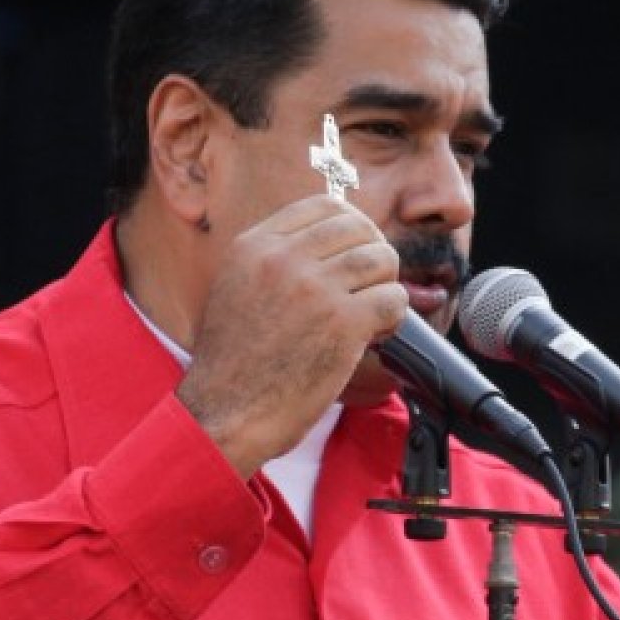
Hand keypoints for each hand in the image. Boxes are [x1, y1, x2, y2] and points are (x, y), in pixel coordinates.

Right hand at [177, 194, 406, 474]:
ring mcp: (315, 288)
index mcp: (255, 245)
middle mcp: (284, 258)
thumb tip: (332, 241)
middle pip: (360, 228)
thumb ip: (276, 260)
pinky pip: (393, 299)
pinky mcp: (342, 322)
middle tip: (370, 286)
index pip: (325, 206)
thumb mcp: (236, 287)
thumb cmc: (234, 363)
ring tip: (372, 313)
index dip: (352, 228)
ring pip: (382, 260)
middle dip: (374, 255)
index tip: (354, 254)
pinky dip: (394, 316)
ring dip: (386, 285)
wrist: (225, 414)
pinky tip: (375, 335)